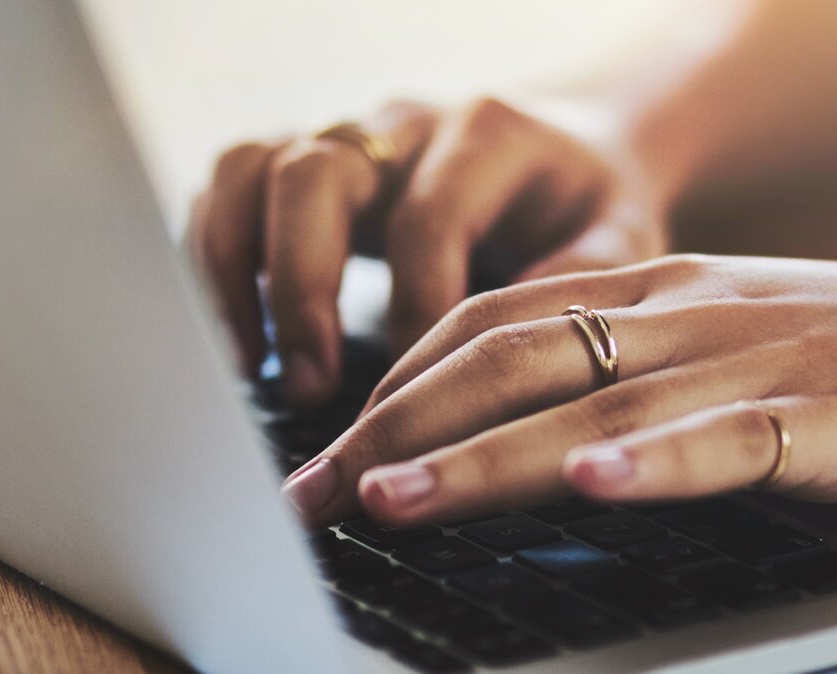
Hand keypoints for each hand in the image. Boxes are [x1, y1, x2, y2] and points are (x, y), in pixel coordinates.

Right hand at [189, 98, 668, 406]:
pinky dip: (214, 263)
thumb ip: (581, 282)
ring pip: (249, 169)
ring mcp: (342, 137)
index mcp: (487, 131)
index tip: (414, 390)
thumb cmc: (591, 210)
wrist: (572, 152)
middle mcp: (401, 120)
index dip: (413, 308)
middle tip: (312, 385)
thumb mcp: (621, 238)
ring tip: (250, 367)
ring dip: (235, 271)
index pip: (427, 216)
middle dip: (304, 286)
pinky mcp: (299, 164)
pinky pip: (227, 192)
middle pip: (314, 172)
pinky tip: (239, 344)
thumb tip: (511, 357)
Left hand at [281, 255, 836, 526]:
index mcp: (665, 296)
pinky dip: (658, 462)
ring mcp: (761, 360)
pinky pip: (732, 435)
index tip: (323, 456)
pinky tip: (596, 487)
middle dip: (395, 429)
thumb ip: (647, 389)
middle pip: (509, 358)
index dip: (394, 389)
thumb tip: (539, 456)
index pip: (493, 328)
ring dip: (481, 454)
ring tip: (390, 499)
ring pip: (595, 402)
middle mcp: (692, 315)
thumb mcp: (748, 356)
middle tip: (309, 497)